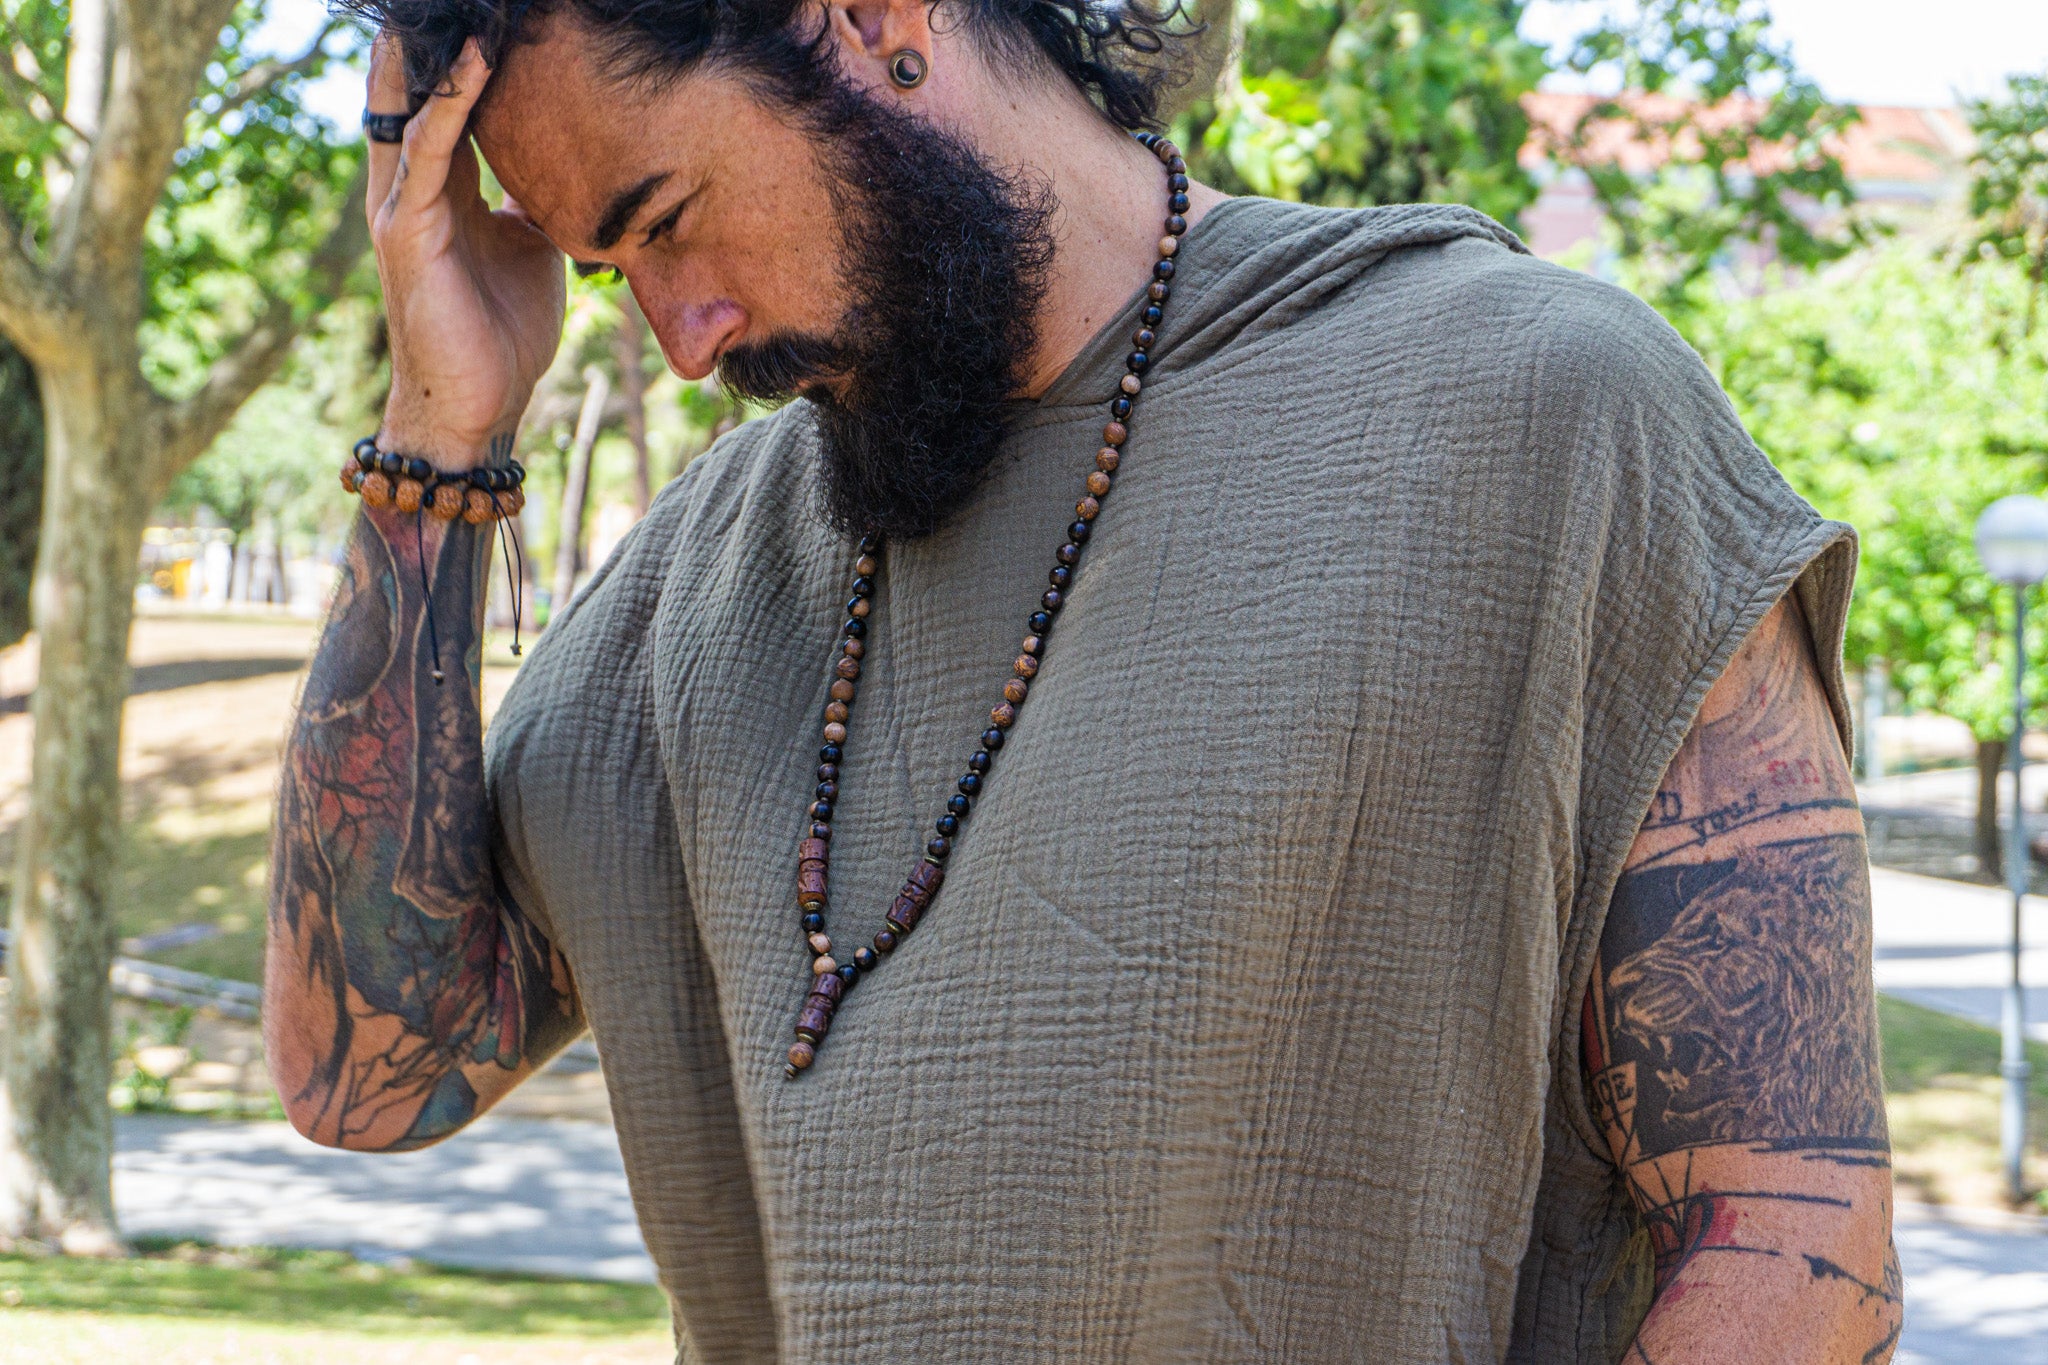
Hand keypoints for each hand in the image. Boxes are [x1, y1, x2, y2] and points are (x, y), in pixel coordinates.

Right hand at [366, 36, 564, 467]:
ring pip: (415, 103)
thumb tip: (578, 168)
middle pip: (419, 87)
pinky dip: (448, 101)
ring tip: (470, 1)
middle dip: (439, 34)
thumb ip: (538, 202)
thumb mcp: (534, 248)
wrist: (479, 406)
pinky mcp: (406, 229)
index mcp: (443, 187)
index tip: (499, 8)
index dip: (470, 53)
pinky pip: (427, 149)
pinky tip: (475, 58)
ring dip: (442, 47)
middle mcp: (413, 186)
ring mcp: (403, 204)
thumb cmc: (504, 333)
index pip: (448, 100)